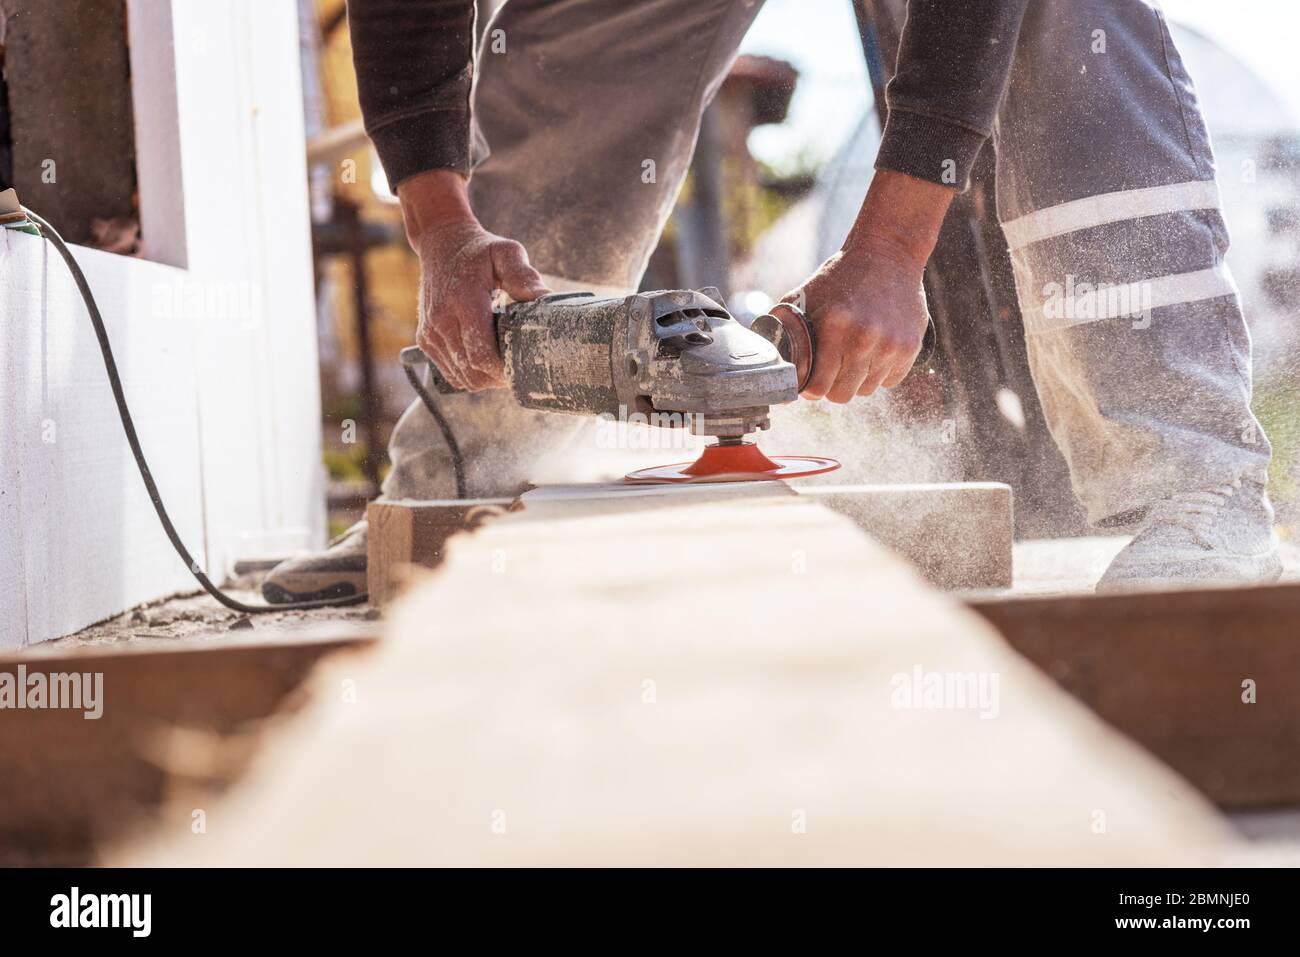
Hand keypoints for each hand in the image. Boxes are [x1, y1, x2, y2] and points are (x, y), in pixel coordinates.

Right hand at [398, 170, 549, 390]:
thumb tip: (546, 298)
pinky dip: (468, 373)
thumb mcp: (506, 252)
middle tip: (517, 368)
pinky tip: (483, 360)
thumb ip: (523, 275)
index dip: (504, 370)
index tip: (522, 365)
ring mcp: (431, 331)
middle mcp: (442, 320)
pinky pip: (449, 372)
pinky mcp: (425, 339)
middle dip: (497, 378)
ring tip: (501, 363)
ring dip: (484, 379)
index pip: (481, 355)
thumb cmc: (480, 251)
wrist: (441, 243)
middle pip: (472, 372)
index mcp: (464, 300)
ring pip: (461, 377)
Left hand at [781, 169, 952, 402]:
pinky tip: (874, 350)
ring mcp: (891, 345)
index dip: (810, 389)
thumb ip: (784, 328)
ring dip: (856, 379)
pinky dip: (880, 372)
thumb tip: (768, 360)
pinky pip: (890, 380)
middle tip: (830, 369)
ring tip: (852, 353)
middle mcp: (864, 340)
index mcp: (834, 328)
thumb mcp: (804, 296)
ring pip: (867, 390)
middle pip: (842, 395)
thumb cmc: (839, 276)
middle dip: (831, 387)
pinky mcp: (910, 346)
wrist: (888, 253)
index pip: (818, 388)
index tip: (810, 381)